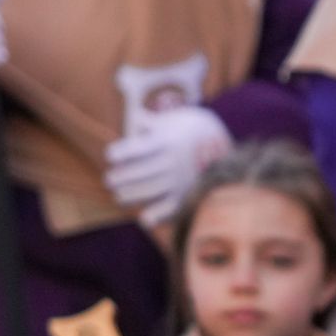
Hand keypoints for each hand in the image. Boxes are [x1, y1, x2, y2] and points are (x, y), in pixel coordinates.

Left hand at [105, 105, 232, 225]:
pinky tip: (143, 219)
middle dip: (120, 178)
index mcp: (165, 140)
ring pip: (150, 191)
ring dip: (130, 196)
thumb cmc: (193, 130)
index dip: (120, 153)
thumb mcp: (174, 119)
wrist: (226, 147)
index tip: (109, 156)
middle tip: (109, 181)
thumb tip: (133, 116)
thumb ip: (150, 121)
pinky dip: (156, 217)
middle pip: (140, 172)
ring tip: (119, 197)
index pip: (137, 149)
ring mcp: (180, 180)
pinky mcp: (188, 196)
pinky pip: (170, 210)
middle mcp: (172, 161)